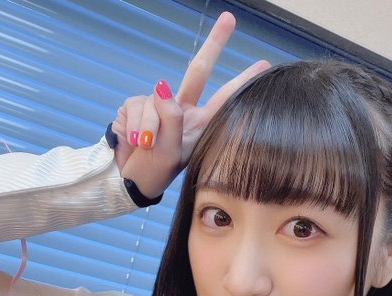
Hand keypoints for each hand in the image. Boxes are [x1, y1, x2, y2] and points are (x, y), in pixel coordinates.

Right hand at [111, 12, 269, 198]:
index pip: (223, 100)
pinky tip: (134, 141)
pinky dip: (134, 126)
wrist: (128, 181)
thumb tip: (162, 88)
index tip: (263, 64)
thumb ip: (171, 120)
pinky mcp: (135, 106)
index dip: (241, 83)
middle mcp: (181, 111)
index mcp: (198, 126)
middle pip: (199, 70)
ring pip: (156, 99)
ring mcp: (158, 106)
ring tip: (146, 147)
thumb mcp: (169, 153)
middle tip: (229, 18)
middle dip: (214, 44)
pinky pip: (135, 106)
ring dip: (149, 127)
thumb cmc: (155, 172)